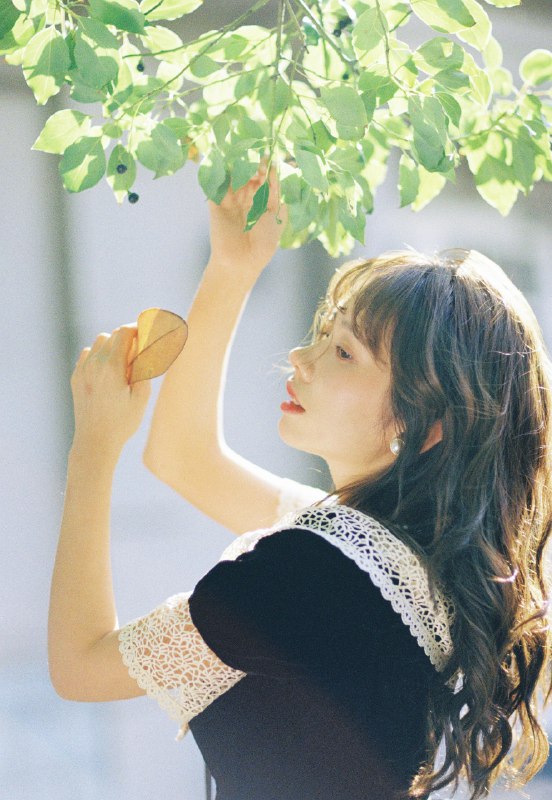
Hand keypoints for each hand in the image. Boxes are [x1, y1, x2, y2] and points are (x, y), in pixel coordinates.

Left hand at [70, 325, 150, 457]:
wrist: (95, 441)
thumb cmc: (122, 422)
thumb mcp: (141, 396)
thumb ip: (144, 368)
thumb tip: (146, 348)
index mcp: (112, 367)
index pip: (125, 333)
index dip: (138, 328)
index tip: (148, 330)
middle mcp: (94, 364)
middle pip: (112, 335)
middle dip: (128, 338)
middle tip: (140, 349)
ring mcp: (82, 370)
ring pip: (99, 342)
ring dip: (113, 345)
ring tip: (124, 361)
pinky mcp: (76, 377)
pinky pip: (88, 354)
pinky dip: (99, 355)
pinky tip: (108, 370)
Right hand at [208, 161, 286, 274]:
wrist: (242, 262)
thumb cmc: (265, 242)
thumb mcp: (276, 215)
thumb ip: (275, 192)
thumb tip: (274, 166)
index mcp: (264, 198)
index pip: (265, 175)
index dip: (267, 166)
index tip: (269, 159)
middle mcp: (247, 195)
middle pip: (248, 171)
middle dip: (253, 164)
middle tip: (257, 161)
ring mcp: (231, 198)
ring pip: (232, 174)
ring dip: (237, 164)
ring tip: (244, 160)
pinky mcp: (216, 203)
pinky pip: (215, 184)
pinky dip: (216, 170)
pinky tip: (222, 160)